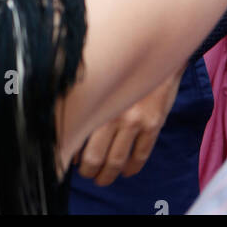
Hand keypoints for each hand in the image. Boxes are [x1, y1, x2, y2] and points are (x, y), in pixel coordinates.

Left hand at [75, 70, 183, 186]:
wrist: (158, 48)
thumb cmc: (124, 60)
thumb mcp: (101, 75)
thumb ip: (88, 98)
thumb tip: (73, 127)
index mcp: (95, 99)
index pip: (77, 137)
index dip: (70, 154)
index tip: (68, 161)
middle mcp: (113, 112)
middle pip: (95, 156)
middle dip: (89, 171)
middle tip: (87, 174)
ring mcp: (135, 120)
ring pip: (117, 160)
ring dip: (108, 175)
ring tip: (103, 178)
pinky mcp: (153, 124)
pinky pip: (141, 155)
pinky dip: (132, 168)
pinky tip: (127, 171)